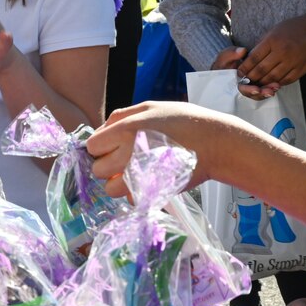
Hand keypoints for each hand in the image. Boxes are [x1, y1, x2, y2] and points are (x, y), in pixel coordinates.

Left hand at [86, 101, 228, 197]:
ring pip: (110, 189)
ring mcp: (139, 177)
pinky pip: (130, 198)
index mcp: (124, 131)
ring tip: (135, 170)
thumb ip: (119, 117)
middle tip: (124, 157)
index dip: (101, 146)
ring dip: (118, 181)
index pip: (91, 146)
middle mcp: (126, 155)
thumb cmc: (183, 121)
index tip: (112, 144)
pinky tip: (148, 178)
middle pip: (98, 170)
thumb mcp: (148, 107)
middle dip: (107, 164)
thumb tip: (100, 131)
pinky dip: (136, 192)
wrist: (213, 143)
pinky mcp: (152, 193)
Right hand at [212, 46, 278, 99]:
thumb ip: (232, 54)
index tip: (257, 89)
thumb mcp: (226, 55)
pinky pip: (265, 89)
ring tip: (276, 86)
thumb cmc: (227, 60)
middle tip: (270, 91)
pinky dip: (271, 87)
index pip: (242, 89)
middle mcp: (244, 88)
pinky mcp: (258, 85)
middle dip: (262, 93)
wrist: (229, 63)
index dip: (249, 90)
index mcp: (234, 83)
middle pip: (254, 94)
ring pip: (261, 93)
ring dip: (268, 91)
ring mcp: (251, 88)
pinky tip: (278, 83)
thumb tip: (242, 51)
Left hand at [238, 12, 305, 87]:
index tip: (239, 72)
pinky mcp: (301, 69)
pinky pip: (286, 80)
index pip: (253, 58)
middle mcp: (282, 52)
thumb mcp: (275, 30)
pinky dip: (276, 83)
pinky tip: (271, 84)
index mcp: (272, 41)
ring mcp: (292, 62)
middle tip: (245, 82)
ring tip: (256, 85)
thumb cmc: (295, 28)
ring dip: (262, 83)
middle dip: (251, 78)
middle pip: (261, 70)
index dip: (244, 67)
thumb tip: (250, 57)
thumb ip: (263, 44)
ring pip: (272, 78)